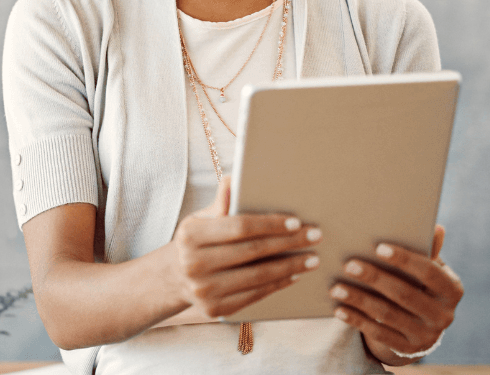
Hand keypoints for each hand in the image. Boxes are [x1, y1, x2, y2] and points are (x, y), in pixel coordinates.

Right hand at [169, 176, 321, 318]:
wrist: (175, 278)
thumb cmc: (196, 242)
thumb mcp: (200, 220)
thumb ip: (220, 203)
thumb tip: (233, 179)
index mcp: (191, 236)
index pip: (239, 227)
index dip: (270, 224)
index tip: (296, 222)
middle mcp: (195, 264)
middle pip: (253, 251)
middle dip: (289, 243)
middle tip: (315, 236)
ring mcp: (205, 290)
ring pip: (258, 276)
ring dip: (290, 267)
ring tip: (311, 259)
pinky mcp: (216, 310)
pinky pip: (255, 295)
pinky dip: (278, 285)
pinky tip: (294, 275)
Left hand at [329, 224, 463, 363]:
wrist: (421, 325)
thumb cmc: (420, 285)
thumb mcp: (427, 270)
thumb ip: (428, 251)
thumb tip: (437, 228)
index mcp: (451, 290)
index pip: (429, 272)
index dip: (405, 260)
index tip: (378, 247)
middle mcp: (444, 315)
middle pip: (405, 294)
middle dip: (374, 278)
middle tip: (348, 264)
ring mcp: (426, 335)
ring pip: (388, 315)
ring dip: (359, 300)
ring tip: (336, 288)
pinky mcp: (407, 348)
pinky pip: (378, 334)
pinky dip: (356, 320)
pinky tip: (339, 309)